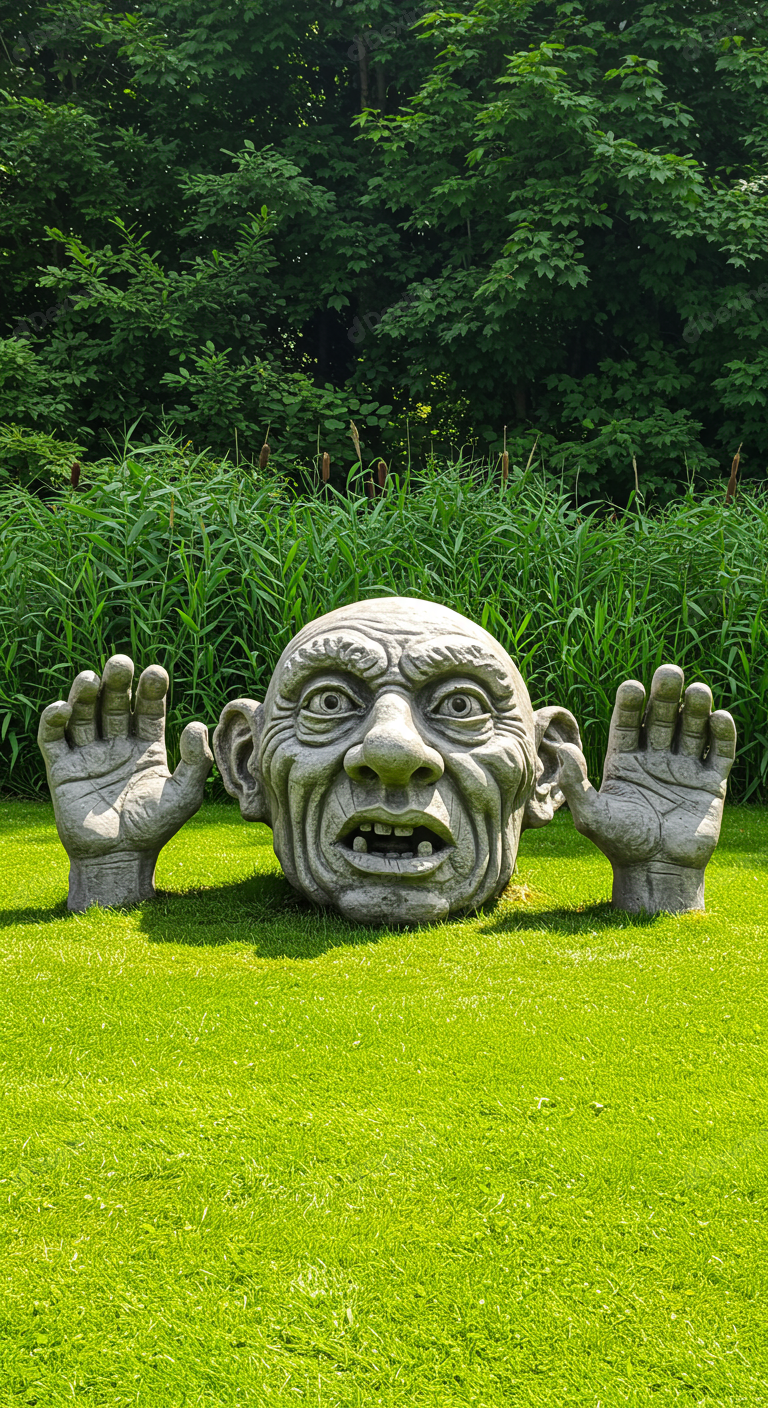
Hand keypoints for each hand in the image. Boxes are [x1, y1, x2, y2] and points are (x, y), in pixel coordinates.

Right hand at [38, 654, 212, 910]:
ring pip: (84, 714)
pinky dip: (54, 720)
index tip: (155, 673)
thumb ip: (197, 761)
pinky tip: (63, 708)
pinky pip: (53, 738)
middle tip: (120, 664)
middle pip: (115, 703)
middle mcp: (118, 745)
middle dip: (118, 682)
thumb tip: (196, 723)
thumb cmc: (155, 828)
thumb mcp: (185, 794)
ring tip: (91, 679)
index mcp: (148, 747)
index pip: (149, 708)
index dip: (151, 689)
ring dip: (84, 693)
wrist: (119, 859)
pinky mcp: (62, 769)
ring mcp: (89, 755)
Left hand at [556, 664, 736, 913]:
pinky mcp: (711, 783)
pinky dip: (722, 733)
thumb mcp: (590, 815)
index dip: (630, 704)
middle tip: (669, 673)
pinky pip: (720, 752)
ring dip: (695, 707)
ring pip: (691, 728)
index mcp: (624, 760)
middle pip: (661, 717)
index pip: (628, 722)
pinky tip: (719, 716)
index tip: (632, 687)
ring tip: (697, 691)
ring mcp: (684, 768)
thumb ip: (577, 783)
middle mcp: (654, 758)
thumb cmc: (620, 845)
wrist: (657, 872)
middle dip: (665, 695)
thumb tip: (565, 748)